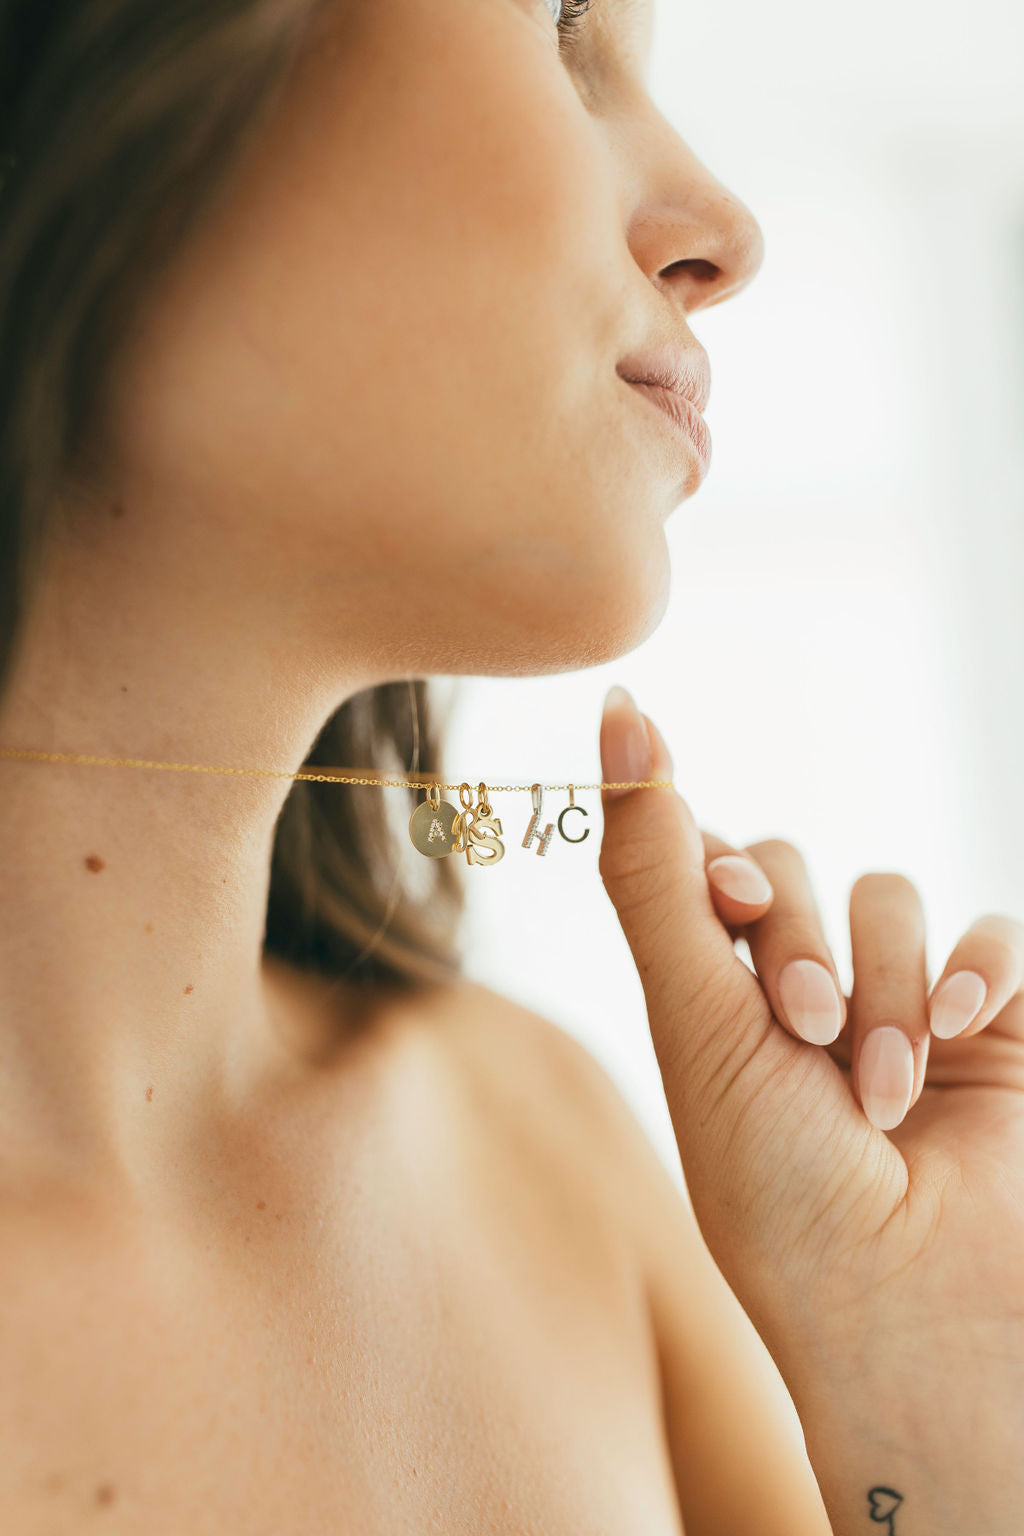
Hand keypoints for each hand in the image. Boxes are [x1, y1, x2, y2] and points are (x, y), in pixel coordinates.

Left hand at [597, 685, 1023, 1530]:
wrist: (907, 1303)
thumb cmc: (776, 1184)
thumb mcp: (696, 1018)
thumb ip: (654, 867)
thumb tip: (618, 711)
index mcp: (706, 992)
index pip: (701, 861)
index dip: (717, 862)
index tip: (727, 904)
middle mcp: (795, 986)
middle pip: (791, 864)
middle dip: (799, 945)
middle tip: (803, 1035)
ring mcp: (893, 1001)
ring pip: (889, 891)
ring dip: (883, 985)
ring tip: (876, 1090)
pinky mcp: (987, 1024)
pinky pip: (988, 933)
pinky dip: (973, 971)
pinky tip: (957, 1035)